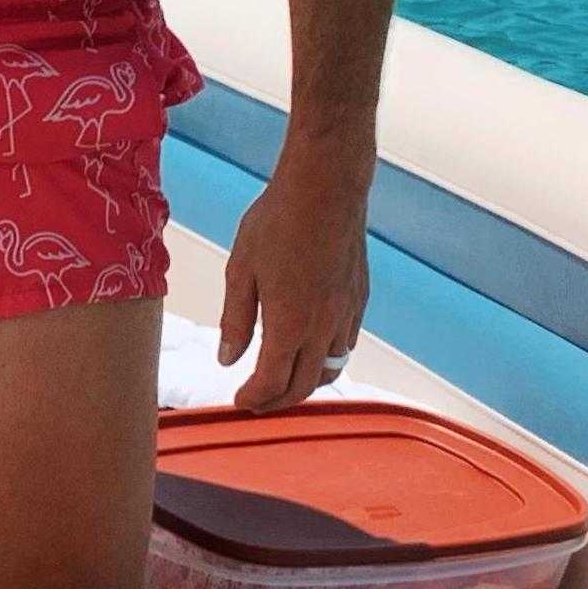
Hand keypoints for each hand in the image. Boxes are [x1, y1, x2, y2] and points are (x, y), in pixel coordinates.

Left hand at [218, 150, 370, 412]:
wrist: (326, 187)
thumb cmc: (278, 221)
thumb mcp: (240, 270)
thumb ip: (235, 320)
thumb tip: (228, 359)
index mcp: (290, 324)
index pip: (272, 383)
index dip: (253, 398)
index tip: (239, 400)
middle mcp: (324, 327)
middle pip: (303, 387)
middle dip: (277, 401)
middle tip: (256, 401)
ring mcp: (347, 314)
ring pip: (330, 370)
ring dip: (305, 384)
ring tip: (282, 381)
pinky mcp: (359, 299)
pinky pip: (346, 345)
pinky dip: (327, 359)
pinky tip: (311, 349)